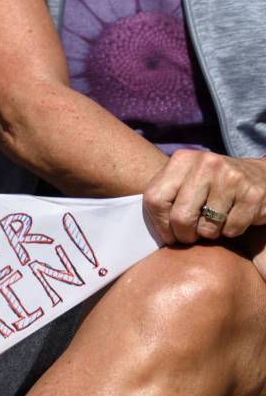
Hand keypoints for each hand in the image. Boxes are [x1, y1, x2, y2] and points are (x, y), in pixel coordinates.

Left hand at [144, 150, 265, 243]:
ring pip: (207, 228)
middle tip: (191, 235)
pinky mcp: (253, 194)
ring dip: (209, 234)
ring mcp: (231, 177)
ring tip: (215, 221)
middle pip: (180, 217)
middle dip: (184, 235)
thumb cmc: (211, 187)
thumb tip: (141, 232)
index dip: (159, 224)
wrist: (260, 176)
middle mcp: (206, 163)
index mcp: (182, 159)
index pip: (154, 200)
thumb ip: (164, 197)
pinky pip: (231, 229)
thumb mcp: (184, 181)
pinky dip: (231, 231)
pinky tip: (234, 216)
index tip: (168, 233)